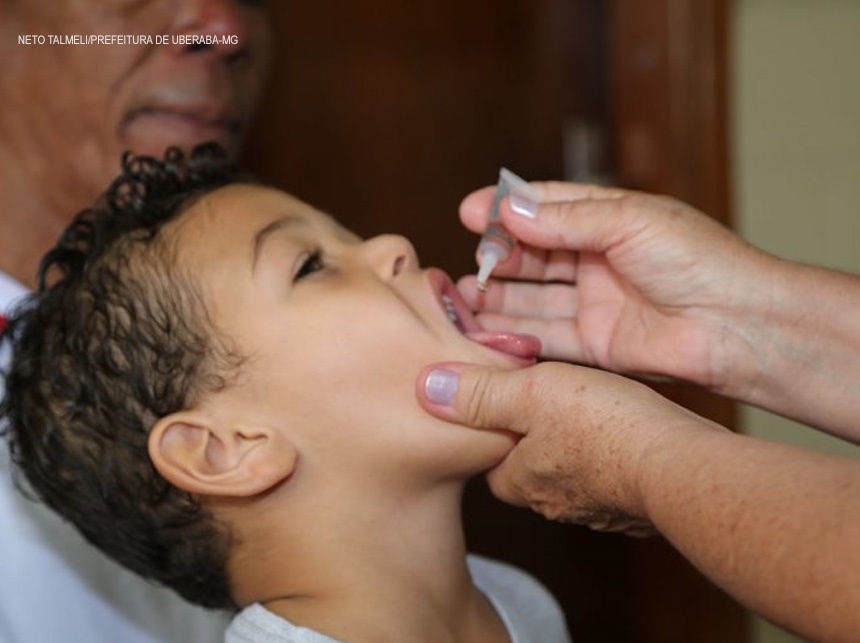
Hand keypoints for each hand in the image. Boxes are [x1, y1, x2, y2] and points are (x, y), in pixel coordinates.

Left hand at [417, 360, 727, 535]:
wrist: (680, 466)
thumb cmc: (605, 426)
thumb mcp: (531, 391)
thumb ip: (480, 391)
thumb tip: (426, 387)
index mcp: (521, 480)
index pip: (489, 460)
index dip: (491, 430)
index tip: (500, 404)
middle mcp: (553, 504)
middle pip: (526, 468)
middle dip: (530, 441)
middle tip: (542, 403)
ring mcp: (596, 510)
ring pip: (568, 474)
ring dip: (572, 448)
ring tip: (584, 412)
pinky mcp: (633, 506)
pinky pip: (608, 480)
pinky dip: (609, 458)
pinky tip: (621, 432)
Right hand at [458, 182, 772, 391]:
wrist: (737, 325)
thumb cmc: (699, 261)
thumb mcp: (628, 222)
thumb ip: (565, 219)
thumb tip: (508, 209)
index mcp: (608, 219)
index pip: (545, 207)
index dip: (505, 209)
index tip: (468, 212)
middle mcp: (598, 260)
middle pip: (533, 256)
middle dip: (497, 257)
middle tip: (467, 263)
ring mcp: (596, 303)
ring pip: (533, 298)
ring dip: (497, 297)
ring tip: (461, 297)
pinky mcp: (596, 344)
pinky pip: (545, 336)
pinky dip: (514, 333)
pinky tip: (484, 328)